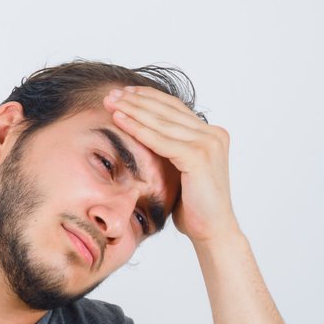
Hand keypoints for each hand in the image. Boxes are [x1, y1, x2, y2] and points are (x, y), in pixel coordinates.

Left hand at [102, 86, 237, 244]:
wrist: (212, 231)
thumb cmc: (194, 208)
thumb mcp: (179, 172)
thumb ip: (170, 152)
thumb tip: (144, 139)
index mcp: (211, 134)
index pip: (174, 108)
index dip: (148, 98)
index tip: (124, 93)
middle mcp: (213, 133)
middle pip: (167, 110)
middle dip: (137, 99)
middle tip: (111, 93)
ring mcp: (208, 143)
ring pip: (162, 121)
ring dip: (133, 109)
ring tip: (110, 101)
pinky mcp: (198, 156)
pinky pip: (160, 139)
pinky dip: (137, 128)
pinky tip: (119, 120)